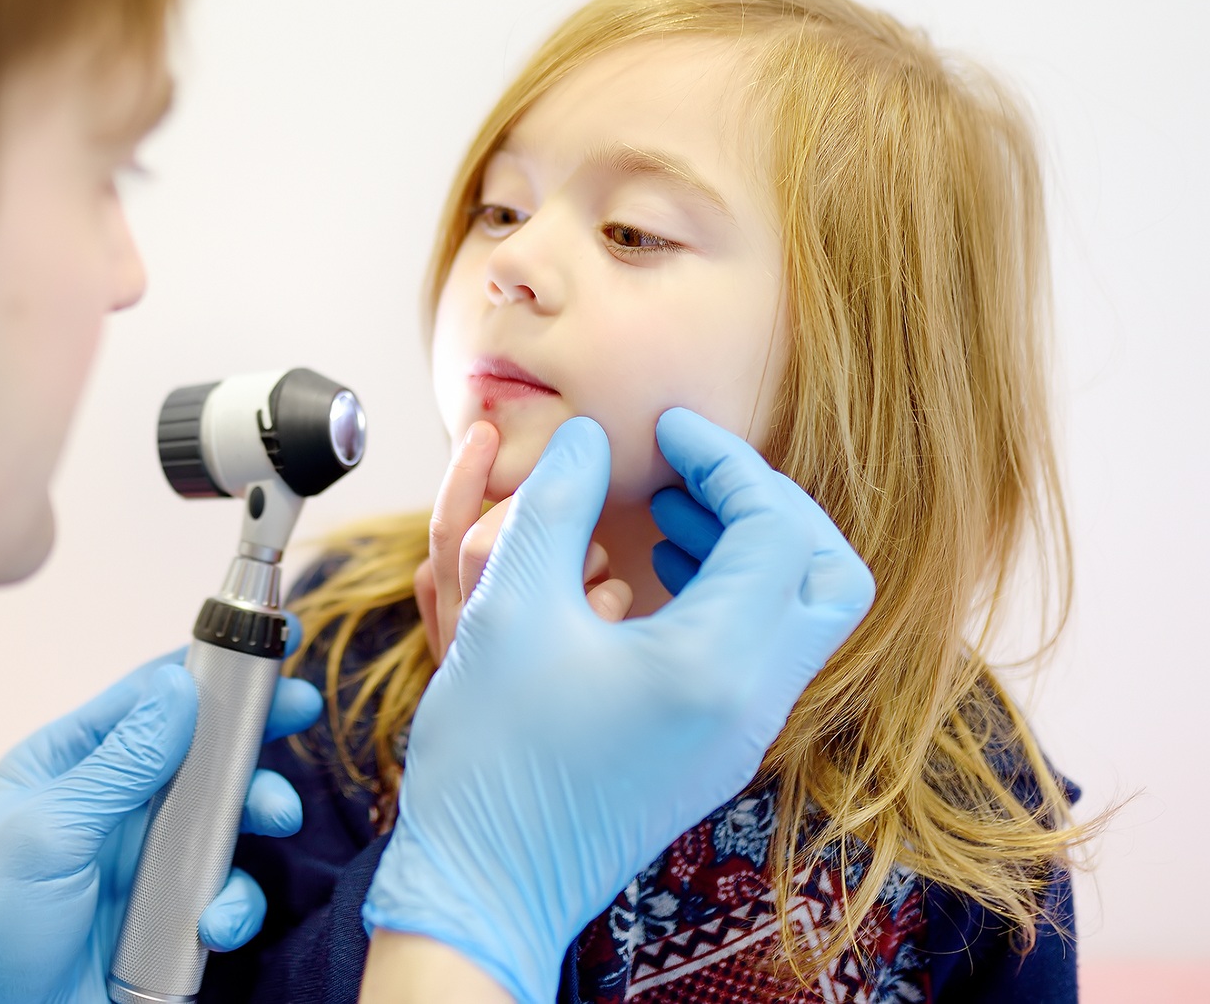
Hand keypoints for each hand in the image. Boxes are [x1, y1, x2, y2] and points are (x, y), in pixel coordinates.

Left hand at [0, 631, 323, 1003]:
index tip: (276, 650)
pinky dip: (231, 906)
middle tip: (298, 721)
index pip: (147, 699)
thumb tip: (179, 686)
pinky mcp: (165, 922)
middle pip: (199, 755)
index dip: (210, 672)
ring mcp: (140, 865)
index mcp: (67, 765)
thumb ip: (122, 762)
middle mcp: (109, 807)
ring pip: (223, 822)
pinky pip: (222, 895)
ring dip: (253, 819)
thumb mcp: (48, 832)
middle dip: (248, 747)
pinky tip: (213, 925)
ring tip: (273, 822)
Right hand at [362, 411, 873, 1003]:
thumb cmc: (490, 755)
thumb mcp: (510, 606)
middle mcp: (751, 703)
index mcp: (714, 664)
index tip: (665, 430)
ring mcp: (742, 735)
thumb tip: (591, 439)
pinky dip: (730, 596)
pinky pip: (764, 653)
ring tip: (664, 512)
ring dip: (751, 547)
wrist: (485, 883)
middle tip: (687, 470)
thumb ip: (554, 503)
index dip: (728, 459)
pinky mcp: (719, 752)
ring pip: (804, 616)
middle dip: (765, 502)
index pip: (778, 527)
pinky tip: (651, 576)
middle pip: (828, 572)